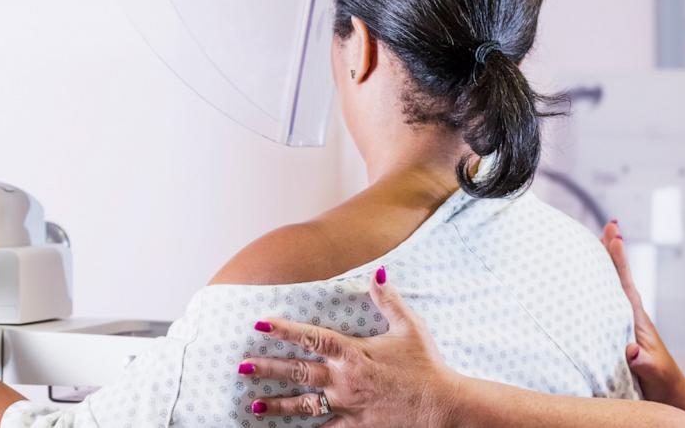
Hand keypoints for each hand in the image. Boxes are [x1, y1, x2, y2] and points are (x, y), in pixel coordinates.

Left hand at [242, 268, 460, 427]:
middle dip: (268, 368)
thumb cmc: (426, 365)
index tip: (260, 323)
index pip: (311, 338)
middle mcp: (345, 379)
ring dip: (278, 403)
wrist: (442, 406)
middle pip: (298, 371)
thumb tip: (377, 273)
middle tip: (242, 366)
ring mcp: (348, 404)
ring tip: (254, 403)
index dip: (284, 329)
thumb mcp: (409, 327)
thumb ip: (388, 300)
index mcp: (353, 352)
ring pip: (305, 404)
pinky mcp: (356, 425)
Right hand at [600, 222, 684, 415]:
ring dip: (603, 264)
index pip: (626, 284)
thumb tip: (633, 350)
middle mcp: (629, 315)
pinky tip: (582, 279)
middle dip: (613, 252)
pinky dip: (593, 285)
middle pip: (618, 277)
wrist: (665, 393)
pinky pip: (600, 301)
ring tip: (594, 240)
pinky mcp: (613, 329)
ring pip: (609, 286)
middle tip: (610, 225)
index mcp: (637, 319)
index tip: (616, 236)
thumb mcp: (653, 373)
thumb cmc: (660, 382)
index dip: (620, 260)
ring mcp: (621, 321)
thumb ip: (644, 362)